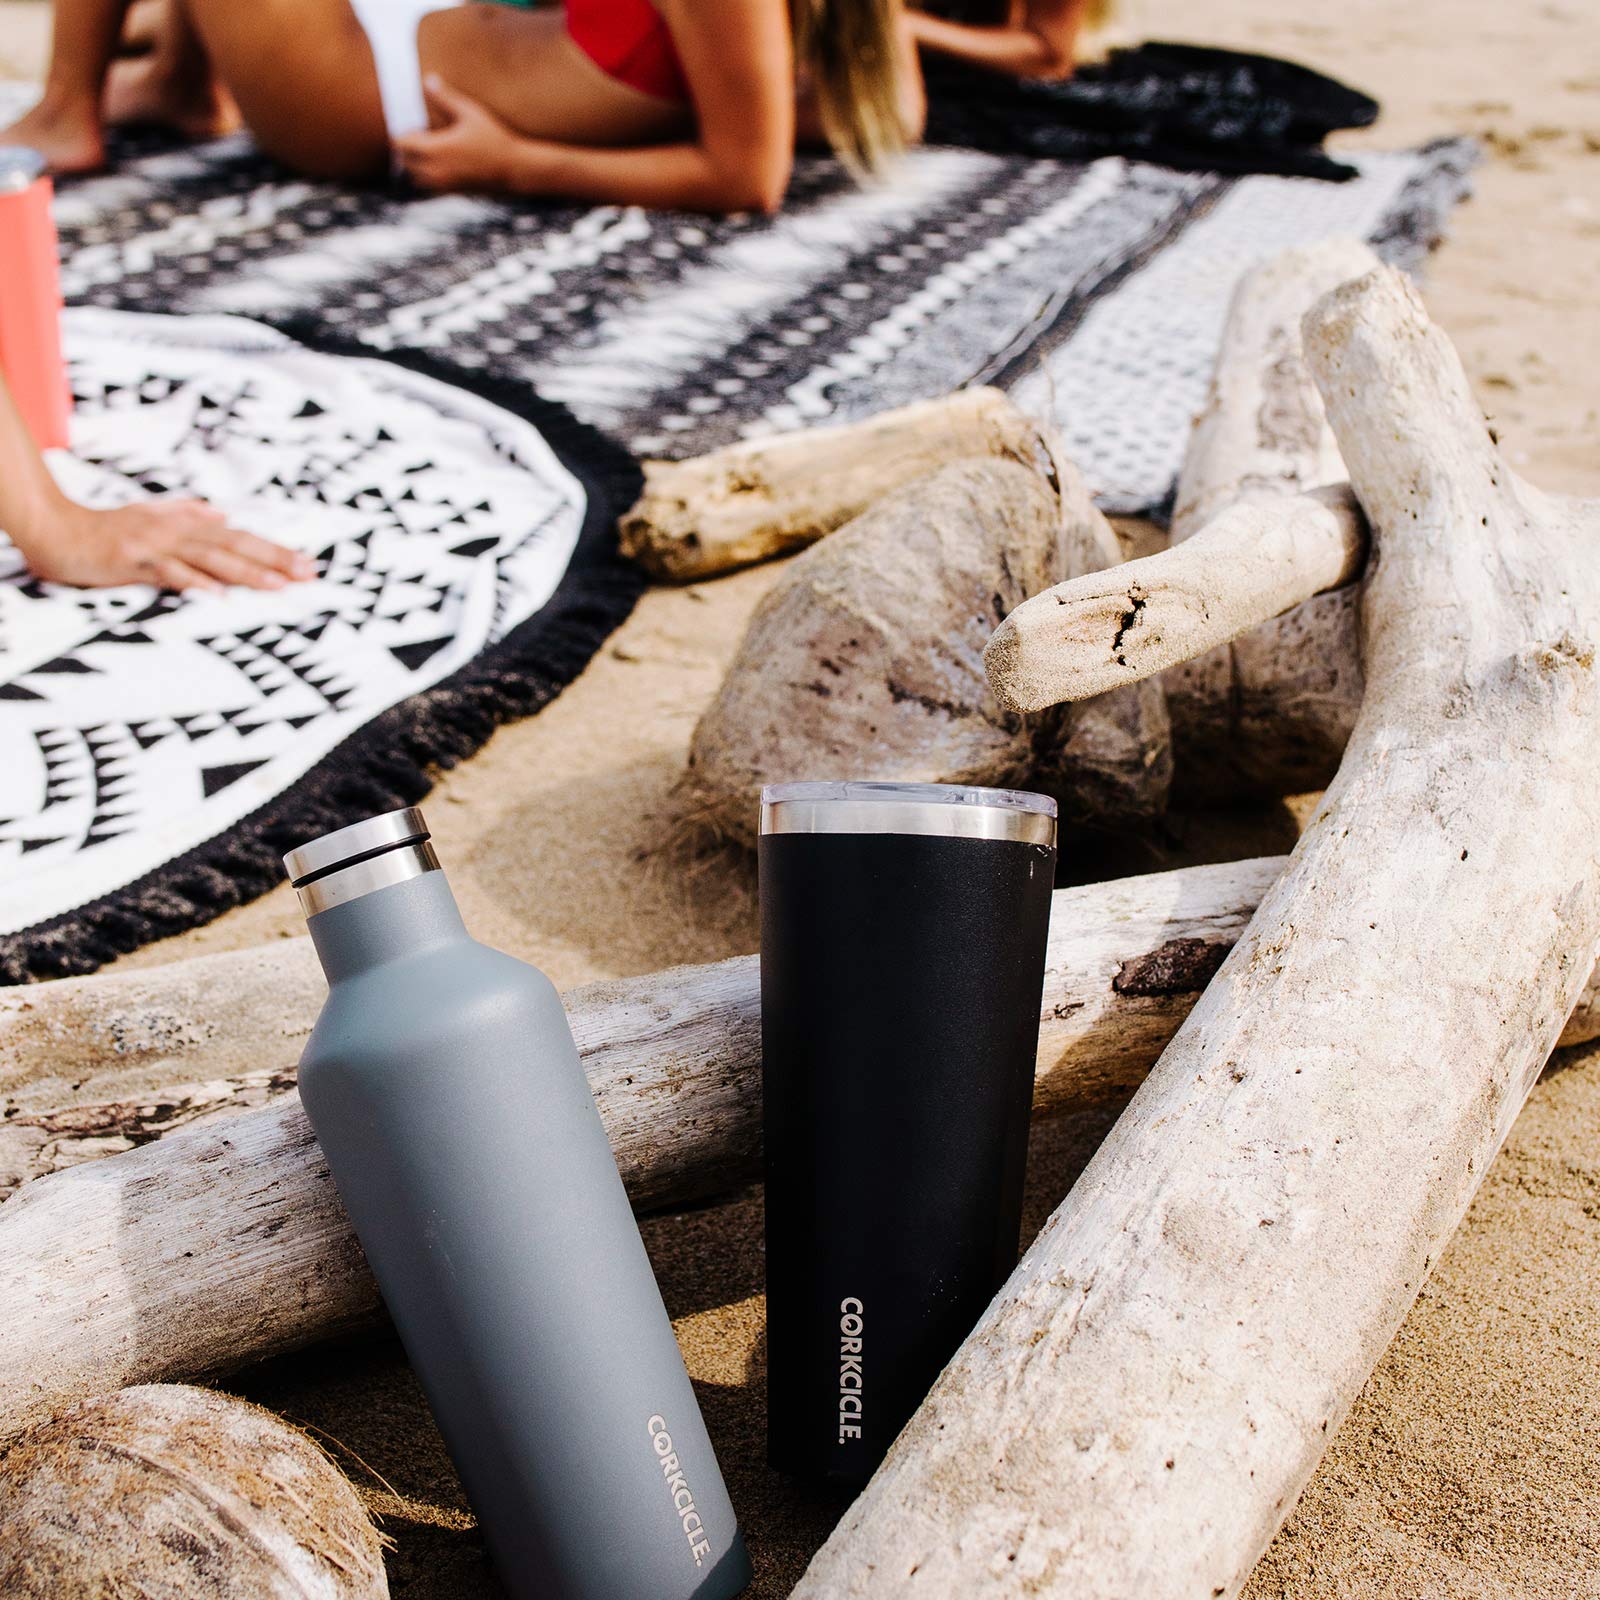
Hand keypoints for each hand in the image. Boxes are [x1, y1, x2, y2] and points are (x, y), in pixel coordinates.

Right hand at [15, 496, 316, 592]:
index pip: (240, 537)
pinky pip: (169, 574)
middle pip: (235, 545)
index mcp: (187, 523)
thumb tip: (222, 515)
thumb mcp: (153, 516)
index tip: (307, 564)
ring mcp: (157, 545)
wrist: (57, 529)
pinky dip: (194, 582)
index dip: (274, 550)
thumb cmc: (107, 528)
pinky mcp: (134, 561)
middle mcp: (178, 531)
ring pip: (211, 558)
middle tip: (309, 573)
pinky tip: (218, 594)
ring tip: (278, 585)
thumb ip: (189, 513)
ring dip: (246, 571)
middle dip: (274, 559)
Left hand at [395, 75, 529, 193]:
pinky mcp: (451, 192)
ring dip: (415, 164)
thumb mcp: (471, 114)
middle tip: (419, 135)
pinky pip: (428, 186)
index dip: (401, 132)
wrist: (515, 170)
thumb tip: (428, 79)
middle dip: (407, 148)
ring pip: (414, 176)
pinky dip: (427, 175)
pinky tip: (441, 162)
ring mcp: (442, 184)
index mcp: (435, 149)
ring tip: (429, 149)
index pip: (400, 143)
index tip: (412, 124)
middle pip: (404, 161)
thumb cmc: (494, 139)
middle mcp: (434, 170)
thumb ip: (446, 98)